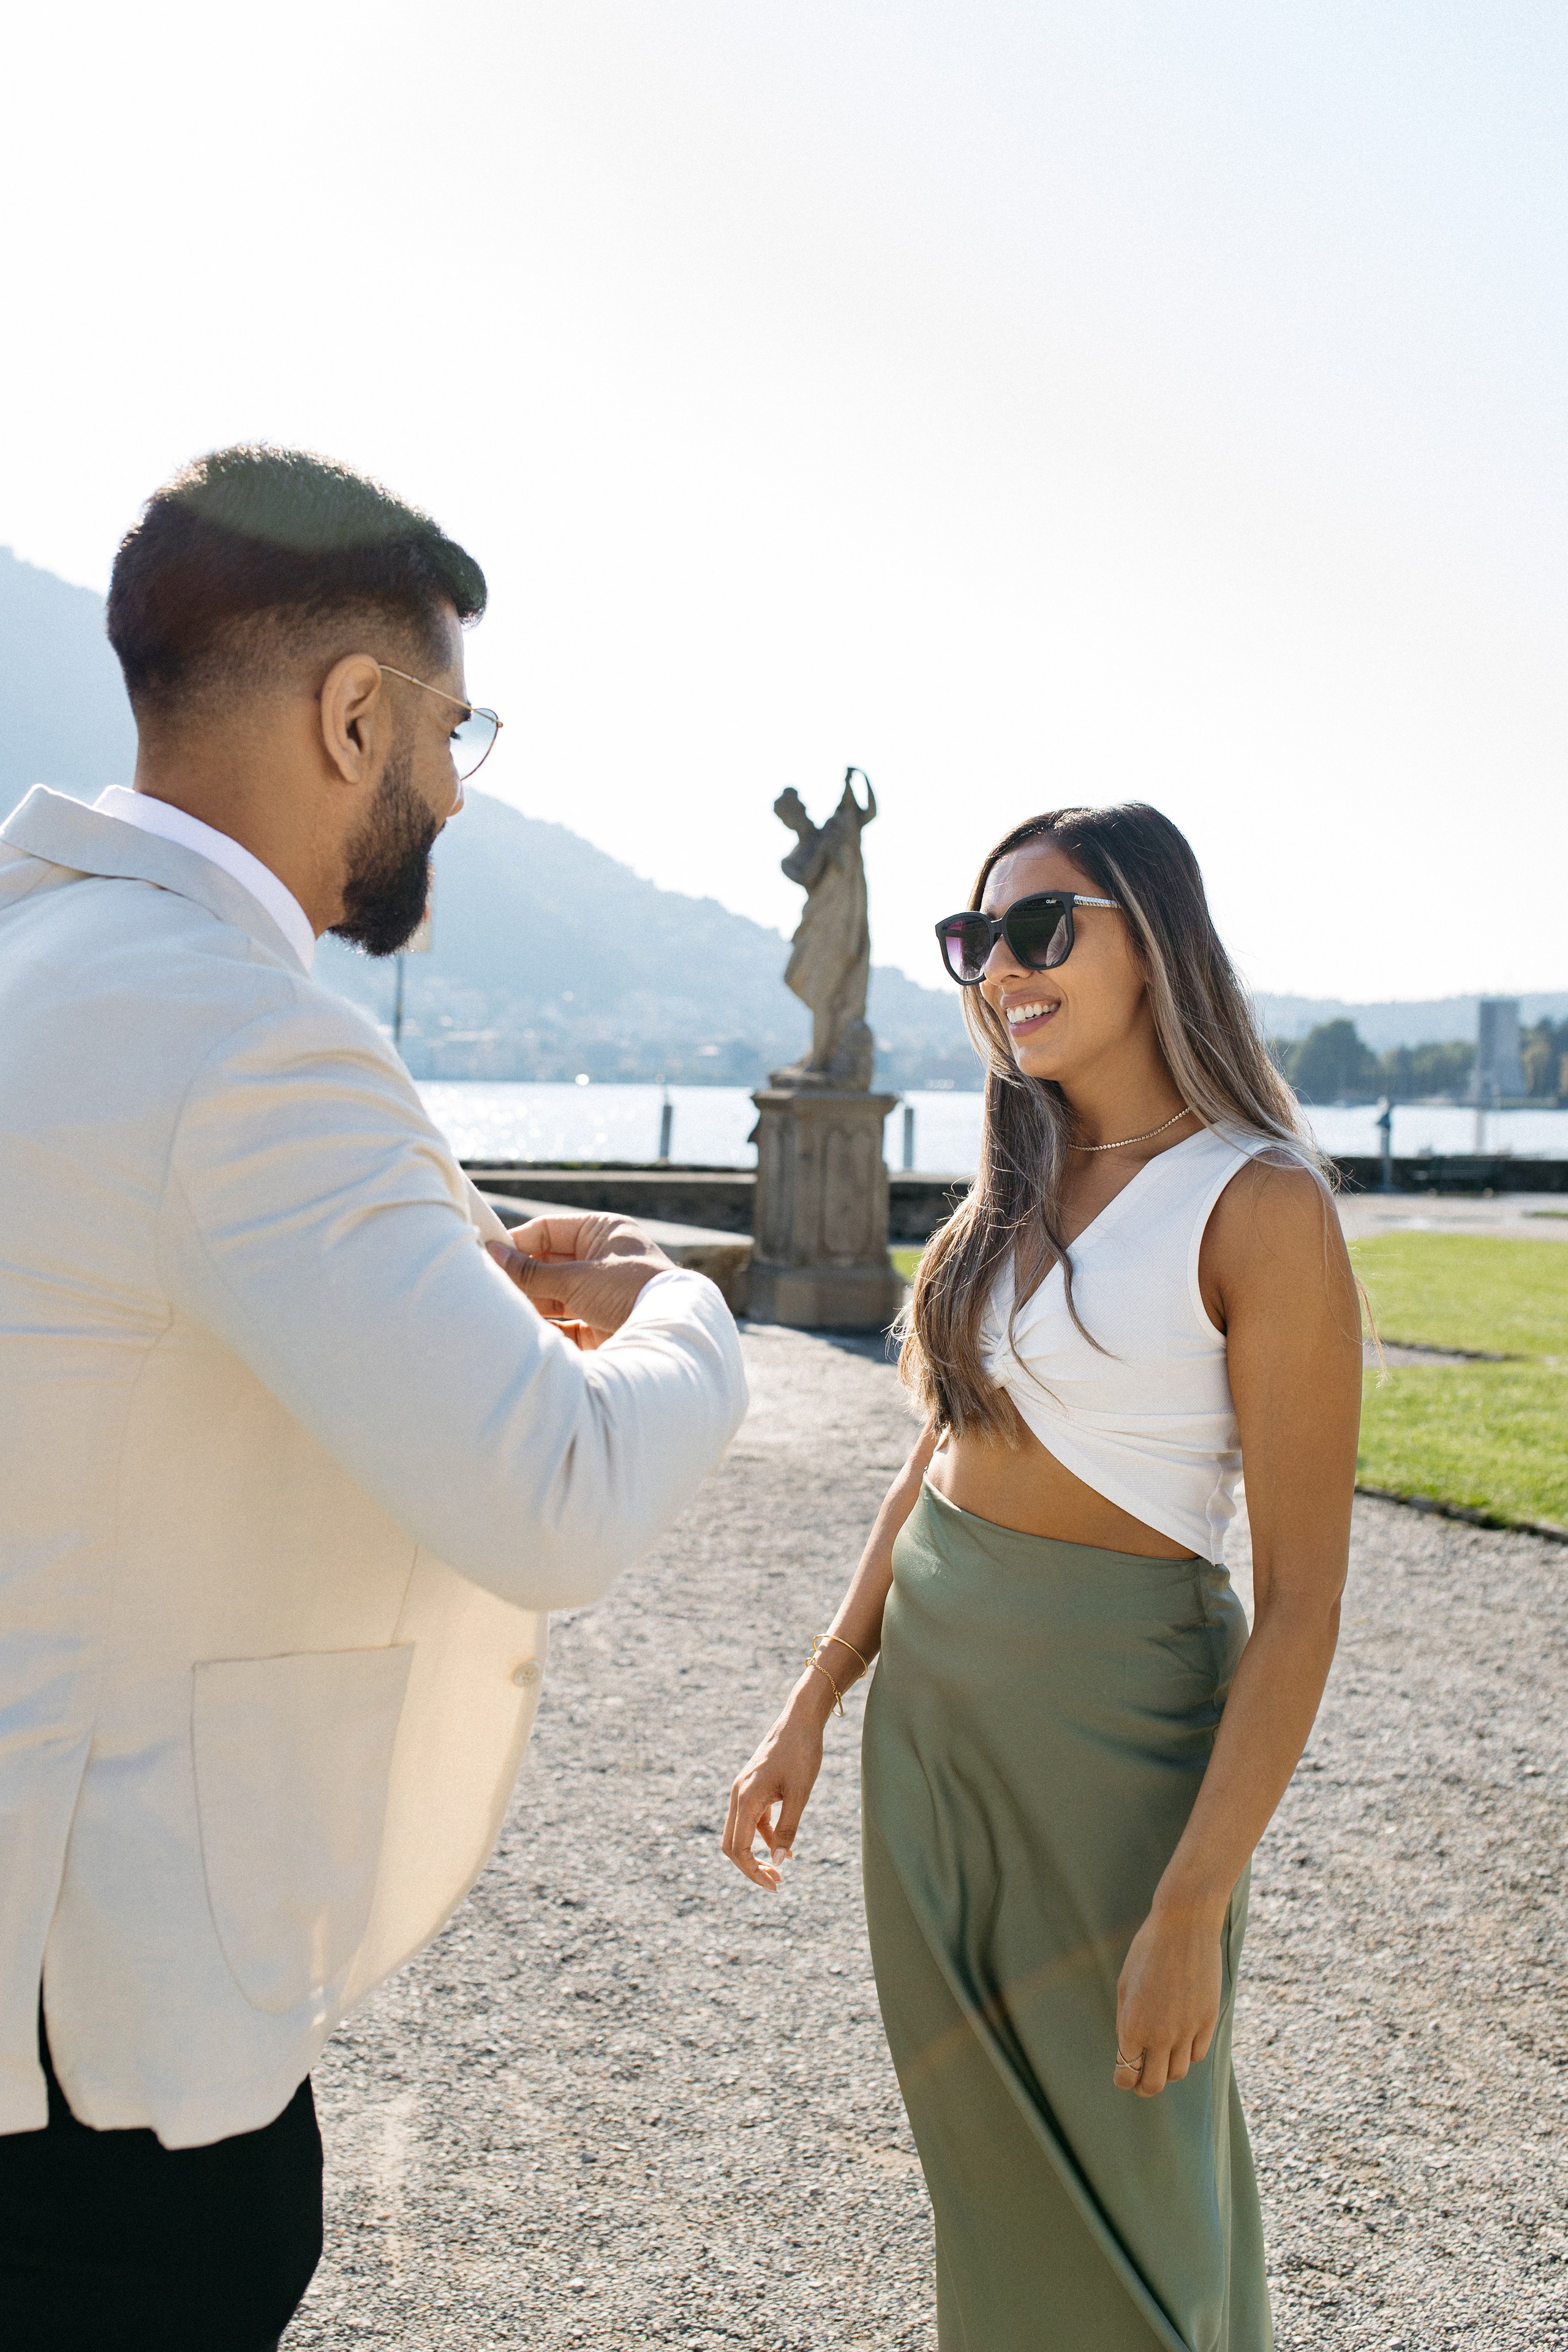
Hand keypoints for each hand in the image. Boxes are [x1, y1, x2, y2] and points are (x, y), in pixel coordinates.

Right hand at [487, 1211, 671, 1347]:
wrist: (673, 1336)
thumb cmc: (630, 1291)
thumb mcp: (577, 1278)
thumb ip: (532, 1271)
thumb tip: (493, 1254)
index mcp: (602, 1233)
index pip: (547, 1232)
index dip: (516, 1242)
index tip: (485, 1256)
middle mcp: (601, 1260)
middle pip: (547, 1265)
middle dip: (520, 1276)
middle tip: (486, 1287)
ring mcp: (601, 1294)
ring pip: (553, 1295)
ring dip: (530, 1303)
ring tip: (500, 1309)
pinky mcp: (600, 1325)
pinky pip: (564, 1324)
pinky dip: (546, 1328)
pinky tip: (524, 1330)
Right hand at [722, 1682, 831, 1890]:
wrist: (800, 1719)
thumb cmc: (802, 1753)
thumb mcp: (800, 1794)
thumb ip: (787, 1828)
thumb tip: (778, 1862)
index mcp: (746, 1798)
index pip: (738, 1849)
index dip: (753, 1871)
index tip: (775, 1885)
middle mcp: (738, 1795)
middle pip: (732, 1844)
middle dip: (751, 1867)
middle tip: (777, 1884)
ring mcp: (744, 1790)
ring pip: (741, 1832)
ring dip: (757, 1854)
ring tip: (781, 1872)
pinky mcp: (754, 1786)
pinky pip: (752, 1819)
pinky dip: (765, 1836)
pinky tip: (785, 1848)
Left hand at [1113, 1898, 1225, 2097]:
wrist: (1185, 1927)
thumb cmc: (1147, 1950)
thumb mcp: (1125, 1983)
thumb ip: (1125, 2020)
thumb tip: (1129, 2047)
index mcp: (1132, 2025)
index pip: (1126, 2073)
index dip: (1123, 2080)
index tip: (1123, 2077)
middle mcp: (1160, 2034)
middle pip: (1153, 2084)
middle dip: (1144, 2087)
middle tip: (1141, 2082)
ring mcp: (1187, 2030)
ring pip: (1178, 2072)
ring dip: (1167, 2071)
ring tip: (1161, 2061)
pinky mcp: (1208, 2021)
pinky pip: (1198, 2053)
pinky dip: (1188, 2054)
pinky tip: (1181, 2043)